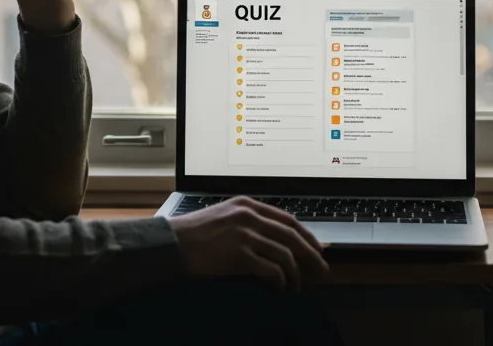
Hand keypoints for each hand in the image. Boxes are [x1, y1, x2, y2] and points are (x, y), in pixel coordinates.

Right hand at [168, 196, 328, 291]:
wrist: (170, 244)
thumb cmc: (192, 235)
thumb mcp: (223, 217)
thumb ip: (248, 222)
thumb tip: (275, 240)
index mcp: (247, 204)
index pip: (288, 219)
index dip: (307, 236)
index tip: (319, 249)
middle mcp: (249, 215)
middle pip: (292, 236)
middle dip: (311, 255)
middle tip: (322, 271)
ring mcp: (245, 234)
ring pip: (285, 254)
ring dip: (295, 274)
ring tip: (296, 287)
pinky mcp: (239, 254)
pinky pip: (271, 269)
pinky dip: (279, 281)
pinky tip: (279, 288)